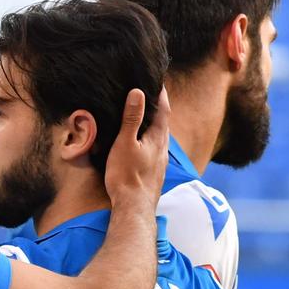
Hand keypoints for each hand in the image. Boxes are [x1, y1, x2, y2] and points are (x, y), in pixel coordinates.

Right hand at [101, 86, 168, 211]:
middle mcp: (162, 148)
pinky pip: (154, 149)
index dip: (161, 95)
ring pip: (159, 137)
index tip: (158, 81)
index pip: (163, 110)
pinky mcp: (154, 172)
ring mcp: (159, 162)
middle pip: (163, 123)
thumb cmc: (128, 176)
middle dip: (158, 108)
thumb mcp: (126, 143)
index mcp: (157, 138)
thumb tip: (138, 92)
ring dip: (154, 125)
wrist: (134, 207)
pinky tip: (141, 144)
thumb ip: (132, 118)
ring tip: (145, 117)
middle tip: (150, 95)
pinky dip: (149, 140)